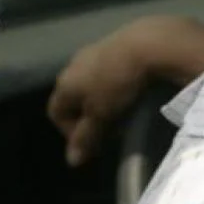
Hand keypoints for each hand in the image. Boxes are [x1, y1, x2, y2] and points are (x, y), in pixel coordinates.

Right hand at [47, 16, 203, 166]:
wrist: (148, 44)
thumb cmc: (118, 84)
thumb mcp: (101, 116)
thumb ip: (86, 138)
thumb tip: (72, 160)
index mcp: (65, 83)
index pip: (55, 113)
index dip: (69, 132)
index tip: (93, 142)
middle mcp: (73, 65)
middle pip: (72, 98)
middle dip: (88, 117)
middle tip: (110, 129)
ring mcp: (91, 51)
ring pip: (89, 83)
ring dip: (101, 100)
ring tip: (122, 110)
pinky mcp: (112, 43)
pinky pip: (105, 70)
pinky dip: (113, 84)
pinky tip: (131, 88)